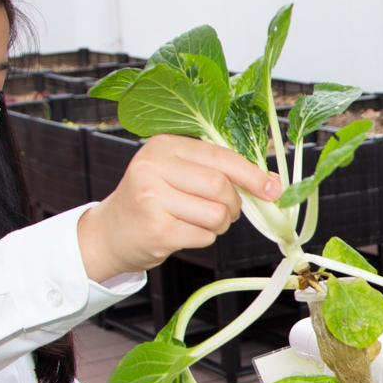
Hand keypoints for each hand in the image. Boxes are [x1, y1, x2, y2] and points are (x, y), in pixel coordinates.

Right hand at [78, 134, 281, 280]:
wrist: (110, 232)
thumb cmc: (152, 200)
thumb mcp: (177, 172)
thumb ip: (219, 170)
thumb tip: (271, 182)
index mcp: (163, 145)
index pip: (220, 156)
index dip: (252, 174)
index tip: (272, 188)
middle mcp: (153, 167)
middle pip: (221, 186)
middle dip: (233, 204)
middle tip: (226, 211)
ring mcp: (152, 199)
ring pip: (216, 214)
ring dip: (219, 224)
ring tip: (201, 222)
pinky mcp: (156, 230)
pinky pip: (204, 236)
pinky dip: (204, 238)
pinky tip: (184, 232)